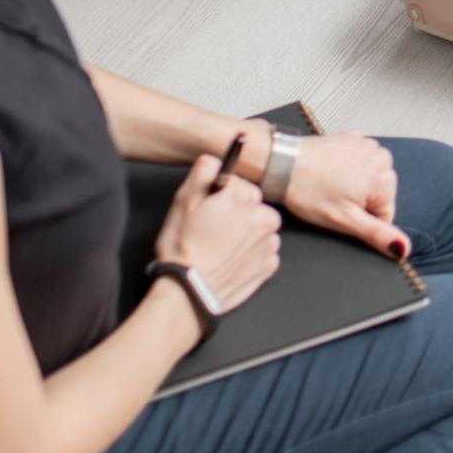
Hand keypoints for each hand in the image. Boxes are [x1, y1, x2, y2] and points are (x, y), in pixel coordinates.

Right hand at [155, 154, 281, 313]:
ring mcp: (269, 243)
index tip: (209, 207)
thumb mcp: (182, 202)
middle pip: (251, 202)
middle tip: (211, 228)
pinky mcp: (269, 265)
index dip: (219, 194)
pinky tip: (230, 259)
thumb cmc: (183, 250)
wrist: (189, 292)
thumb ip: (202, 173)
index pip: (237, 182)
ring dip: (245, 232)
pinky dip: (250, 253)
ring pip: (259, 226)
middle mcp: (263, 217)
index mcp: (243, 197)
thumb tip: (213, 160)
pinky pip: (264, 250)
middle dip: (235, 211)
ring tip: (220, 246)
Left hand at [278, 131, 407, 259]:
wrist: (281, 163)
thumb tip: (403, 248)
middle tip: (332, 199)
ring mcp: (367, 145)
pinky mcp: (353, 138)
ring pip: (368, 178)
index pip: (385, 215)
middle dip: (358, 201)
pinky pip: (357, 162)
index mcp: (384, 179)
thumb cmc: (307, 189)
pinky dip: (345, 169)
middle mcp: (381, 158)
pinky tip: (327, 172)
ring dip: (352, 185)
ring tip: (328, 185)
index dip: (361, 220)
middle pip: (378, 195)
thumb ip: (378, 234)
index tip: (341, 212)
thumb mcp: (344, 220)